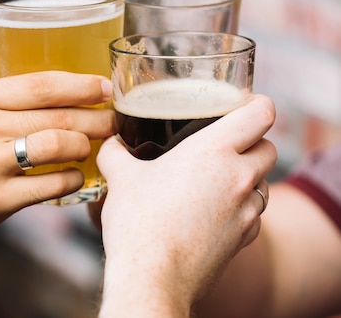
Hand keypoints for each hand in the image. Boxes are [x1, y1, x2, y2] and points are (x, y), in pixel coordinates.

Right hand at [0, 71, 115, 249]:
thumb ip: (3, 101)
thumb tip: (60, 94)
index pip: (41, 84)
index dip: (81, 85)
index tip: (104, 86)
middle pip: (57, 115)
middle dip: (96, 116)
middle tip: (114, 119)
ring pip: (59, 146)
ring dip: (85, 146)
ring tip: (91, 148)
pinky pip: (52, 186)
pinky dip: (73, 179)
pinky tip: (75, 176)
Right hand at [97, 95, 276, 315]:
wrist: (153, 277)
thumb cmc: (138, 222)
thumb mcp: (120, 178)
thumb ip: (115, 153)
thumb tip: (111, 143)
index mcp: (214, 151)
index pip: (261, 114)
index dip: (257, 104)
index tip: (243, 105)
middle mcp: (239, 177)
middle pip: (269, 148)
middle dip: (253, 141)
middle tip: (225, 143)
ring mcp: (246, 211)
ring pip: (264, 183)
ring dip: (248, 177)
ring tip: (218, 180)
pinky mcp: (244, 239)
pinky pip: (254, 215)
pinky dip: (241, 208)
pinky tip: (214, 213)